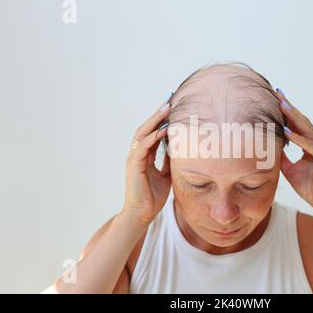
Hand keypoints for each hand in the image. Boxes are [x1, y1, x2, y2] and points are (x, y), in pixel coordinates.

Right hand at [122, 100, 171, 224]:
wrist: (141, 215)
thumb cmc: (152, 197)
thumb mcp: (166, 175)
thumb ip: (169, 162)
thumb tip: (179, 150)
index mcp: (145, 155)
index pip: (153, 132)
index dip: (162, 118)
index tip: (174, 105)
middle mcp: (137, 154)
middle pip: (147, 127)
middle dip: (158, 113)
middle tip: (170, 98)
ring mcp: (134, 158)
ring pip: (143, 133)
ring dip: (155, 119)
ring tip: (167, 107)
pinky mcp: (133, 166)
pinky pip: (143, 147)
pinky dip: (153, 137)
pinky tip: (164, 129)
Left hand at [277, 89, 312, 213]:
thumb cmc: (310, 188)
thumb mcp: (289, 170)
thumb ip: (282, 158)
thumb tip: (270, 149)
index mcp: (312, 145)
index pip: (297, 125)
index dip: (287, 112)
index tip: (275, 99)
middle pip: (302, 121)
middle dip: (289, 107)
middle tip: (277, 93)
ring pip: (306, 129)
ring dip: (293, 116)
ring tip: (280, 104)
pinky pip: (309, 145)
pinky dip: (297, 138)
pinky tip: (286, 131)